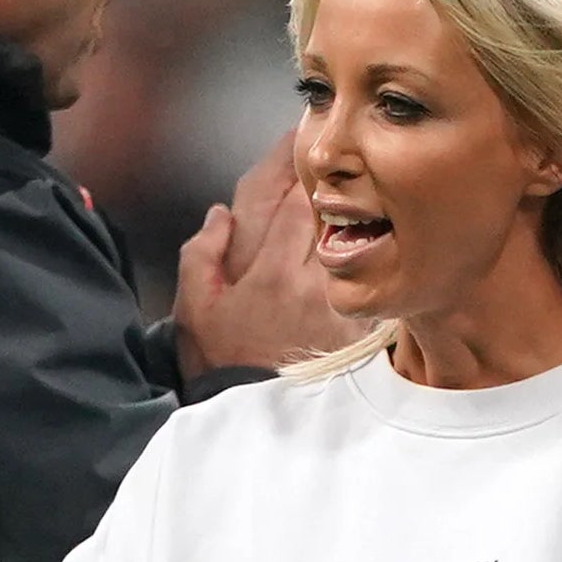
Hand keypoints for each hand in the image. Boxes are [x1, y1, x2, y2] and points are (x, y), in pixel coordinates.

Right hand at [175, 132, 352, 382]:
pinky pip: (364, 284)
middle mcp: (310, 286)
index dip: (300, 173)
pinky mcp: (356, 331)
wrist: (256, 415)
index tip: (303, 146)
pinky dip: (365, 263)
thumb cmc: (221, 360)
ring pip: (352, 249)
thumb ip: (202, 254)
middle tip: (334, 160)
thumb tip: (221, 214)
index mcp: (270, 274)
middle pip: (330, 222)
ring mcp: (338, 309)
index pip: (295, 206)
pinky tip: (367, 247)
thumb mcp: (194, 307)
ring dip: (352, 223)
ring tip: (355, 198)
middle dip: (330, 190)